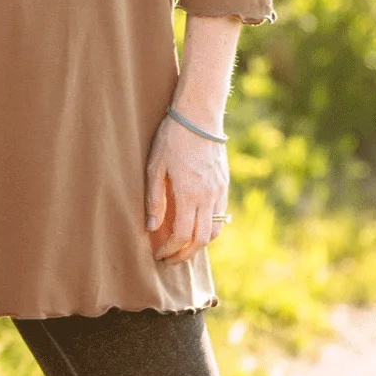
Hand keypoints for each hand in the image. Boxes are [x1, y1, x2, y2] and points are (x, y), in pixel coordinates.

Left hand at [145, 115, 229, 263]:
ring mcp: (219, 191)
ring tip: (182, 247)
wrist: (199, 116)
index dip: (169, 249)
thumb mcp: (155, 167)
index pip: (182, 235)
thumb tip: (151, 227)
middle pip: (201, 239)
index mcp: (189, 193)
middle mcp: (207, 196)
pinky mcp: (224, 184)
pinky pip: (220, 215)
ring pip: (215, 230)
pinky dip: (209, 228)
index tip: (158, 254)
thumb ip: (154, 199)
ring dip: (199, 244)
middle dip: (184, 254)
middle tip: (169, 259)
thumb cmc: (172, 138)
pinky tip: (194, 227)